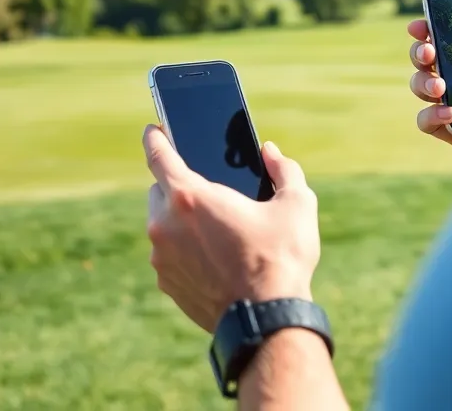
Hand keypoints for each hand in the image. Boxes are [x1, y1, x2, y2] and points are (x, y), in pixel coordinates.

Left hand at [144, 126, 320, 333]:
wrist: (267, 320)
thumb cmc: (281, 258)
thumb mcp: (296, 204)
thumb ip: (284, 169)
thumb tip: (270, 152)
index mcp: (190, 196)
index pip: (159, 155)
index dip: (155, 138)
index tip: (154, 130)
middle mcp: (165, 225)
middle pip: (160, 191)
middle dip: (179, 186)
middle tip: (209, 193)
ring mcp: (162, 258)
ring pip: (163, 226)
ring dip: (182, 221)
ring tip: (217, 230)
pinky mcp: (167, 284)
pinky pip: (169, 256)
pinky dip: (185, 251)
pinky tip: (214, 258)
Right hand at [407, 7, 451, 176]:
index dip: (437, 32)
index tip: (422, 24)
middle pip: (435, 63)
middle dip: (422, 53)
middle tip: (427, 53)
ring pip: (426, 90)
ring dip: (422, 82)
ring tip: (439, 87)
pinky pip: (430, 123)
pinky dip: (430, 116)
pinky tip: (449, 114)